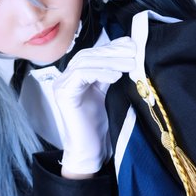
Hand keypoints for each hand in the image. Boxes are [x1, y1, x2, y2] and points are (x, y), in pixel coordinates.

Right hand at [53, 36, 135, 177]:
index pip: (93, 53)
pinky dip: (100, 72)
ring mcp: (62, 84)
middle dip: (113, 51)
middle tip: (134, 52)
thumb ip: (109, 75)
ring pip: (85, 61)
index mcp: (75, 76)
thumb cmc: (98, 127)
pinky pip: (82, 74)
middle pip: (89, 54)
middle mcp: (65, 77)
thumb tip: (126, 55)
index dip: (112, 46)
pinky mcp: (63, 93)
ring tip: (130, 64)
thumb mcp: (105, 94)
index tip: (131, 44)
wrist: (89, 151)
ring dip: (110, 60)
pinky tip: (116, 76)